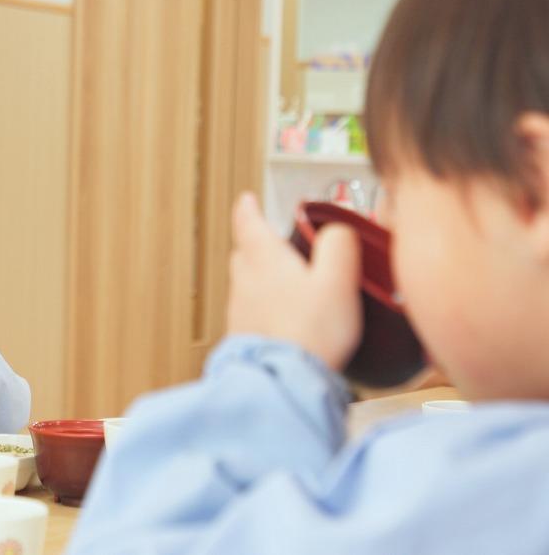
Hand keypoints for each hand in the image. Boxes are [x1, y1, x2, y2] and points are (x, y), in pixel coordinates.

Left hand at [226, 193, 362, 371]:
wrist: (283, 380)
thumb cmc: (310, 331)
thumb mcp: (337, 280)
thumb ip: (339, 246)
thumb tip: (337, 228)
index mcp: (264, 260)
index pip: (248, 223)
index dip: (248, 209)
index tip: (246, 199)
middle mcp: (245, 282)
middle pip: (244, 253)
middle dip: (256, 243)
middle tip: (271, 240)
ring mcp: (240, 311)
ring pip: (246, 284)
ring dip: (260, 278)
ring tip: (286, 282)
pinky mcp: (244, 338)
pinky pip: (251, 313)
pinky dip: (264, 308)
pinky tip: (284, 320)